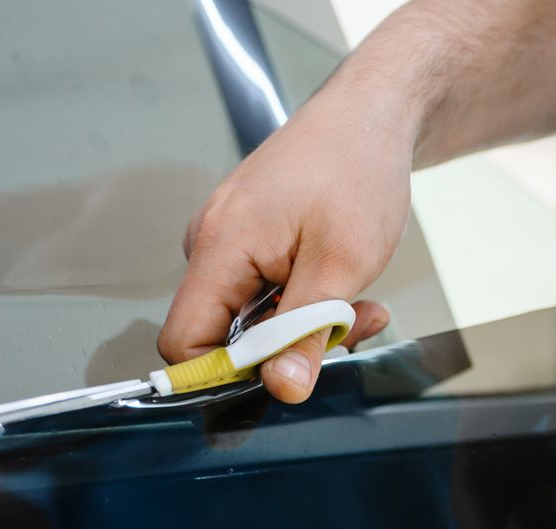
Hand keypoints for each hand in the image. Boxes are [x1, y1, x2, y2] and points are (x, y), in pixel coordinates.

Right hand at [159, 84, 404, 402]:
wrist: (372, 113)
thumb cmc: (357, 166)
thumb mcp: (342, 264)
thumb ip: (304, 333)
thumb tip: (280, 388)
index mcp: (219, 246)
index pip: (183, 342)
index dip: (224, 373)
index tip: (282, 374)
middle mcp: (210, 242)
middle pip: (220, 335)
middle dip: (285, 348)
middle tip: (349, 327)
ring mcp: (227, 239)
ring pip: (250, 319)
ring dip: (304, 324)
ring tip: (356, 299)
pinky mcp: (247, 238)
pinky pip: (262, 293)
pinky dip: (303, 301)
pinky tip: (339, 283)